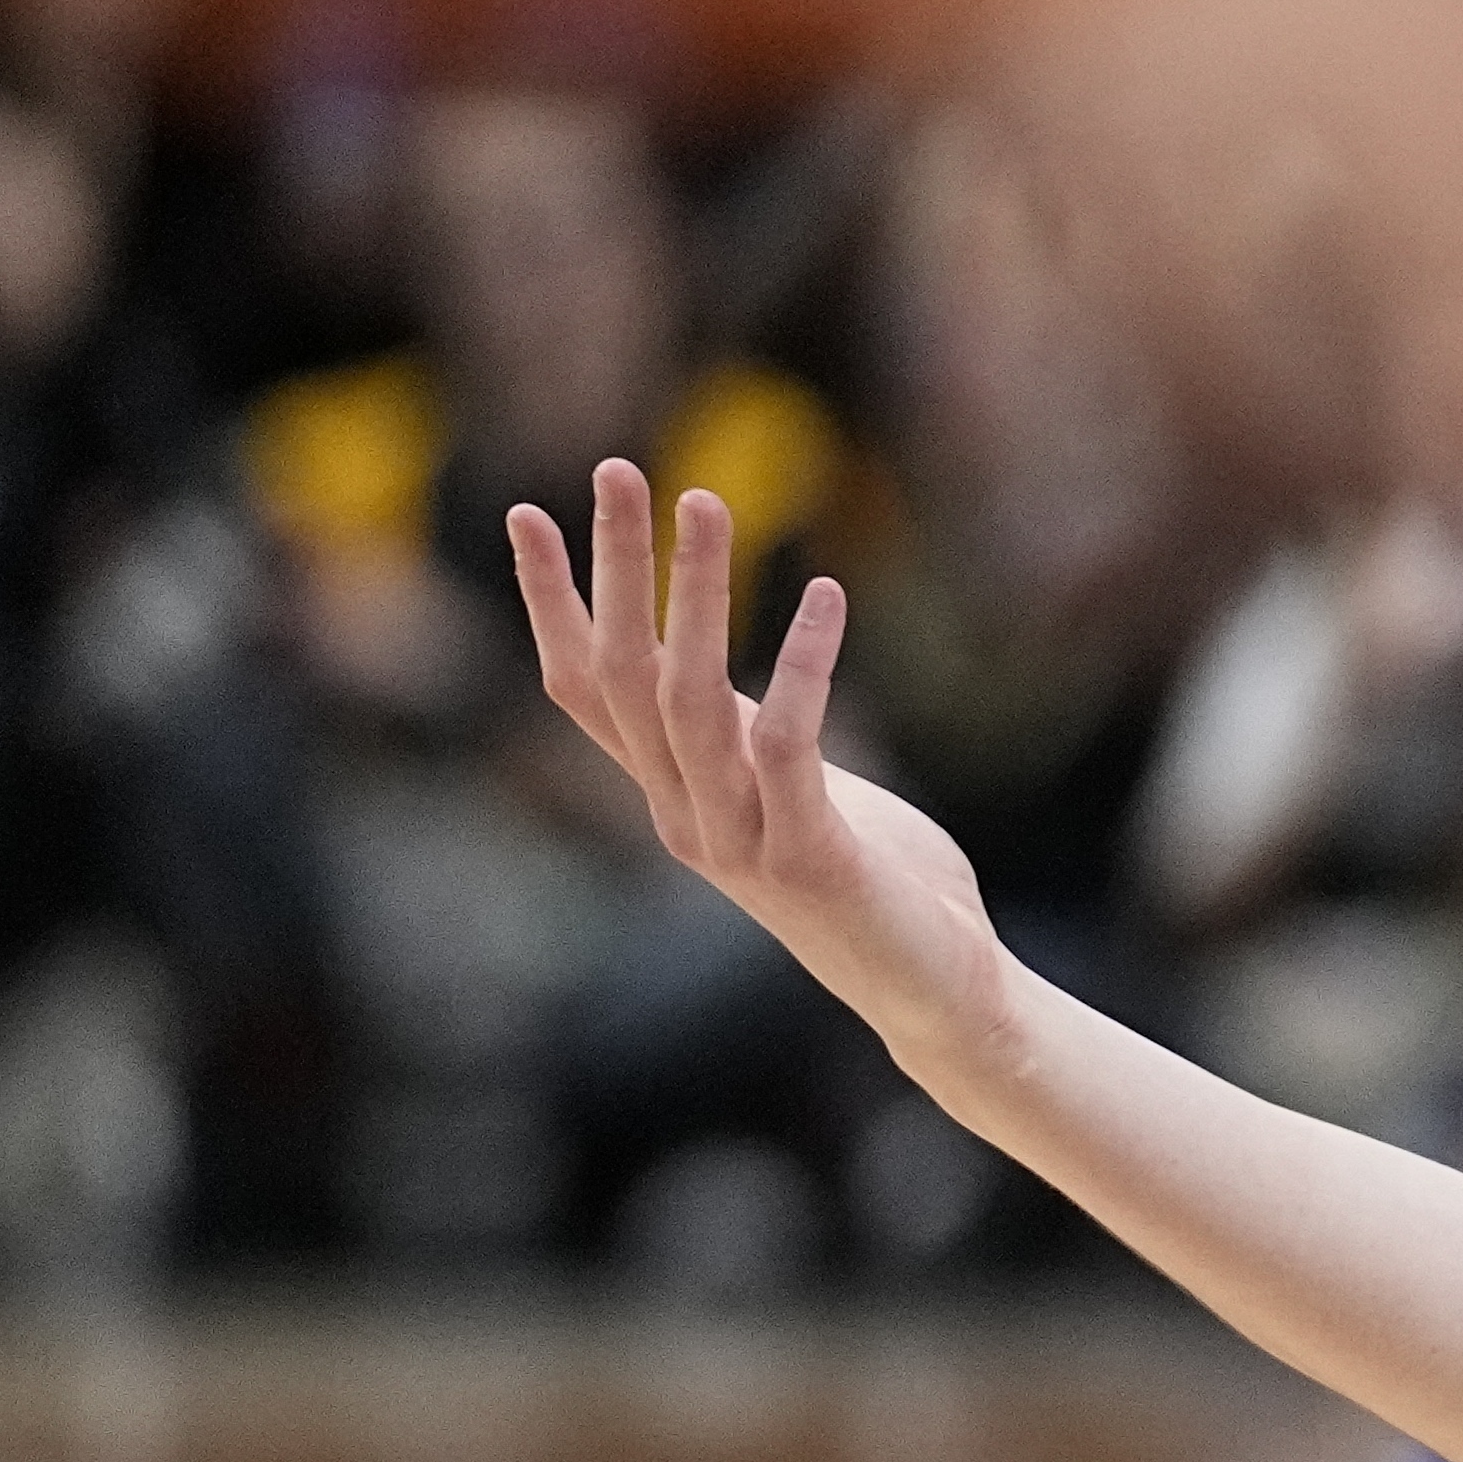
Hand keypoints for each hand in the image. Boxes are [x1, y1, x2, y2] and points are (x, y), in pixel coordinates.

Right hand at [506, 460, 1011, 1063]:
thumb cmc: (875, 880)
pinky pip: (785, 745)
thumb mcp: (792, 789)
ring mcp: (738, 839)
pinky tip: (825, 594)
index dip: (551, 604)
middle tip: (616, 469)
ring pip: (688, 700)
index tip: (528, 511)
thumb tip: (697, 656)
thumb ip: (740, 733)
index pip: (583, 689)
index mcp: (672, 794)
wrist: (934, 992)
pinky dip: (803, 665)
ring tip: (708, 502)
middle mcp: (684, 815)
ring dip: (695, 596)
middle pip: (622, 676)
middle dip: (615, 568)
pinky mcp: (806, 856)